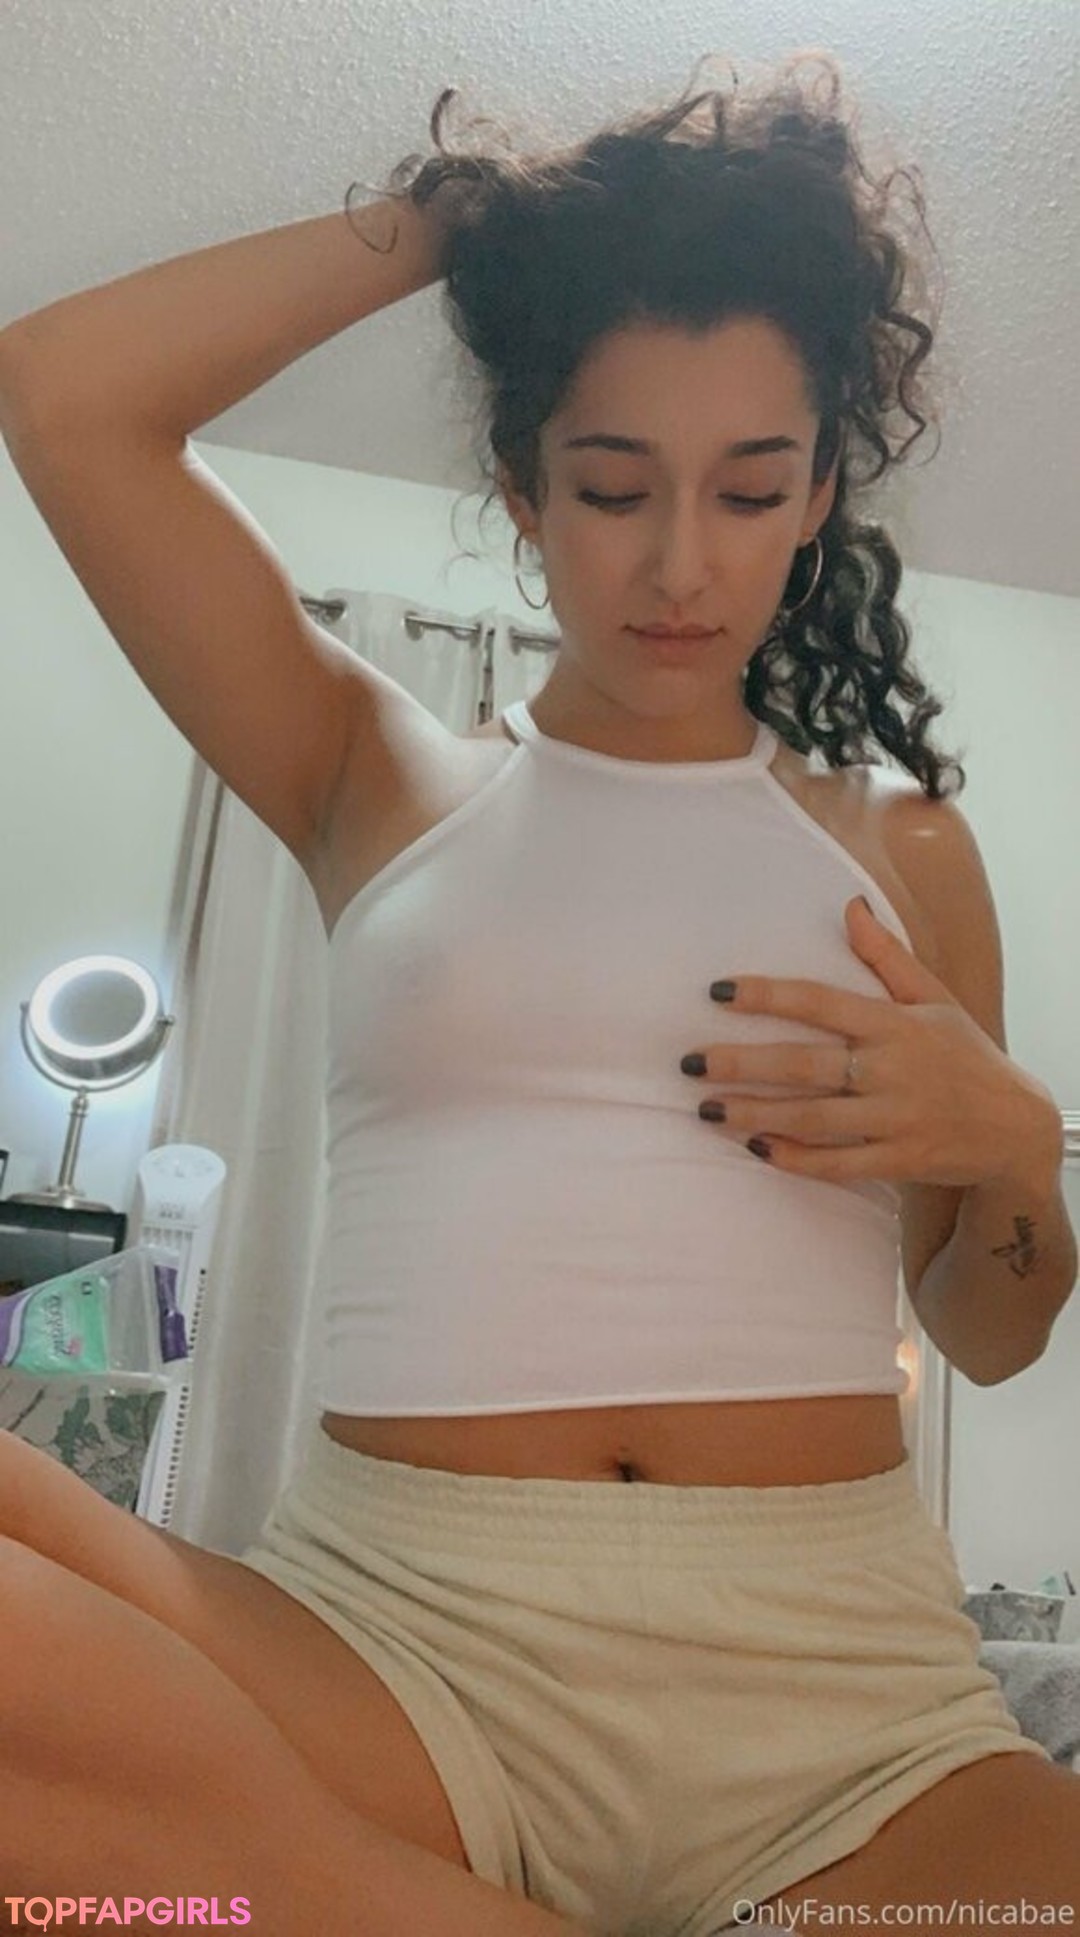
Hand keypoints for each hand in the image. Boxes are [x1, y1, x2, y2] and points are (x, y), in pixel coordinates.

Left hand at [682, 895, 1058, 1188]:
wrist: (1018, 1129)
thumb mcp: (934, 999)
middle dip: (743, 1063)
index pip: (821, 1002)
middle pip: (806, 1064)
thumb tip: (851, 905)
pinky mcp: (898, 1160)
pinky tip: (756, 1148)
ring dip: (755, 1114)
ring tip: (706, 1109)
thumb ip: (887, 956)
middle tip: (690, 1062)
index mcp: (895, 1024)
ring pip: (813, 1117)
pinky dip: (795, 1158)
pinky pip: (838, 1163)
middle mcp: (892, 1070)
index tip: (719, 991)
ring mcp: (895, 1119)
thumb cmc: (966, 1055)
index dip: (768, 995)